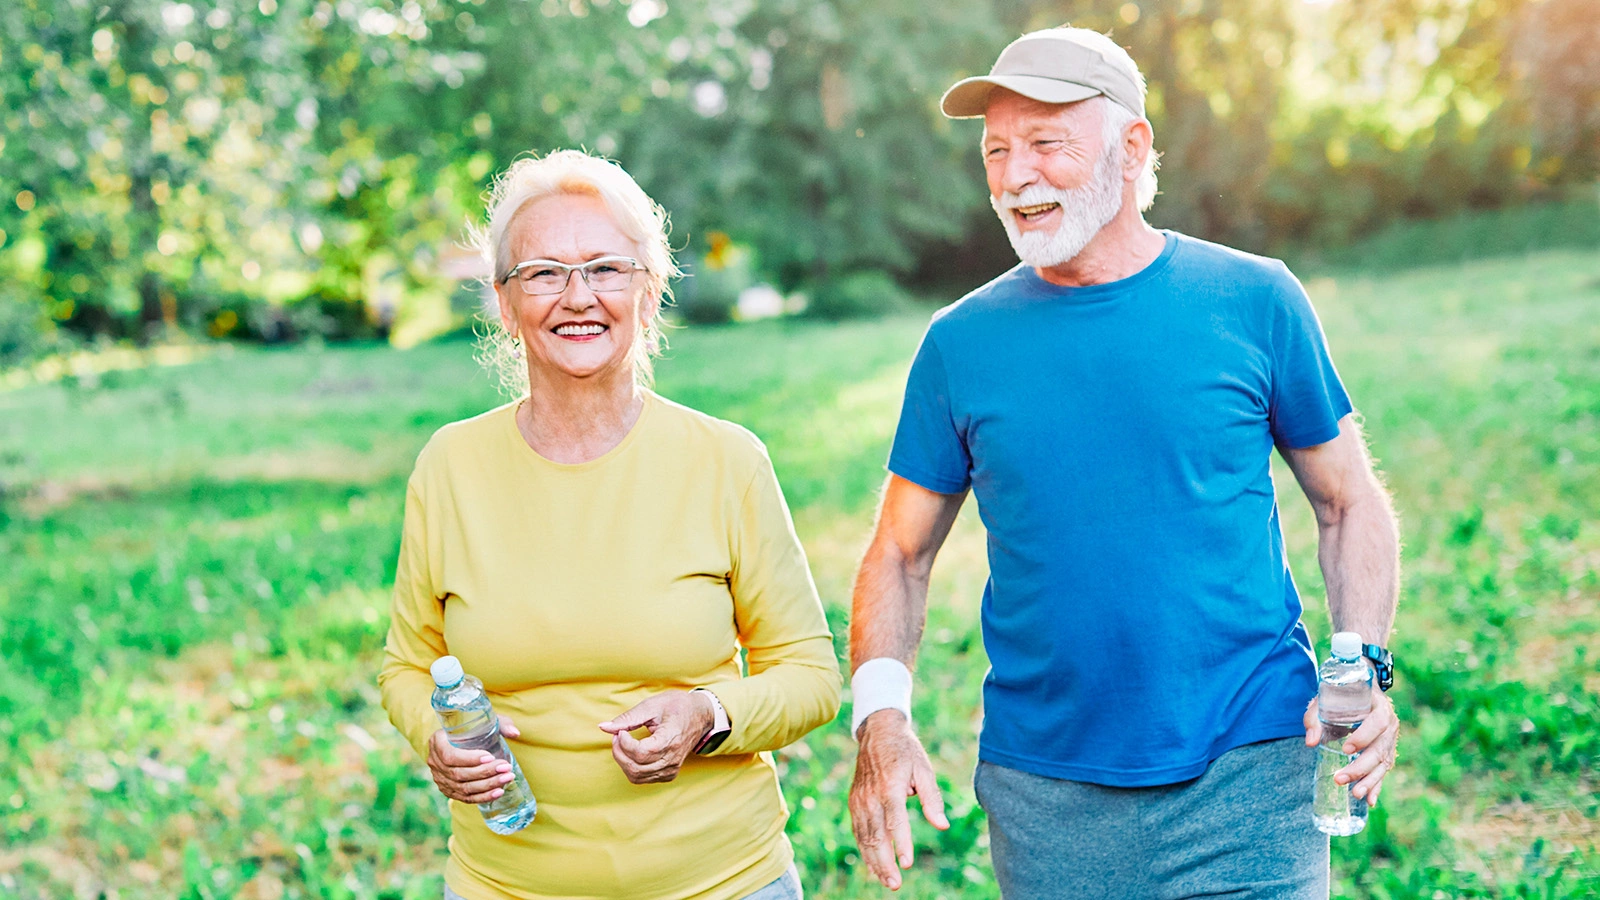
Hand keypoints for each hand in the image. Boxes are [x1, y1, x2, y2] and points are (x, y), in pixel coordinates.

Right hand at [426, 715, 521, 803]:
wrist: (459, 739)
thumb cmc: (473, 727)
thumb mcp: (484, 720)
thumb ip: (500, 723)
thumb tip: (516, 733)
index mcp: (437, 741)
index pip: (450, 756)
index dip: (470, 759)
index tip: (491, 757)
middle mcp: (435, 762)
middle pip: (458, 774)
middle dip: (485, 773)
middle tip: (506, 768)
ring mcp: (440, 779)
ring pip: (463, 788)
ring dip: (487, 785)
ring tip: (507, 778)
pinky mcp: (448, 790)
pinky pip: (465, 798)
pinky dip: (483, 796)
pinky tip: (499, 792)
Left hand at [597, 690, 713, 784]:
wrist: (701, 716)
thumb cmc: (678, 707)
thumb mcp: (652, 705)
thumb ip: (628, 718)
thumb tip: (603, 727)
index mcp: (671, 740)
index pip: (641, 753)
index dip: (624, 744)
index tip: (620, 731)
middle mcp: (672, 759)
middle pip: (635, 767)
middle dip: (619, 752)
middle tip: (618, 735)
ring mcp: (671, 769)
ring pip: (636, 776)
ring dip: (623, 761)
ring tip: (624, 743)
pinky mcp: (669, 774)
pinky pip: (643, 778)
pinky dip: (632, 767)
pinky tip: (633, 752)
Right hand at [848, 710, 949, 890]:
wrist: (878, 733)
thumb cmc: (905, 752)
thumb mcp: (923, 769)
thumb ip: (931, 798)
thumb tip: (942, 825)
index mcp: (890, 787)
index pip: (896, 822)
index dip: (902, 844)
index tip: (908, 863)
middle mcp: (871, 796)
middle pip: (876, 836)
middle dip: (885, 862)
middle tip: (895, 883)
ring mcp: (860, 800)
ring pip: (864, 837)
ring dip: (874, 861)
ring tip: (886, 880)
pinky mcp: (854, 802)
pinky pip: (858, 831)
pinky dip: (864, 850)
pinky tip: (874, 865)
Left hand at [1304, 686, 1398, 805]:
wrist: (1360, 694)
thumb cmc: (1341, 696)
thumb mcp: (1326, 700)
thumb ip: (1315, 718)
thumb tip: (1310, 742)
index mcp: (1379, 706)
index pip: (1377, 722)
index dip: (1364, 737)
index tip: (1346, 749)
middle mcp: (1390, 724)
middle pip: (1380, 749)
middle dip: (1361, 767)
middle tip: (1340, 779)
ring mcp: (1391, 740)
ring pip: (1384, 764)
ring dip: (1370, 781)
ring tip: (1355, 794)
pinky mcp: (1387, 752)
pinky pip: (1384, 771)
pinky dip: (1377, 786)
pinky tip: (1370, 801)